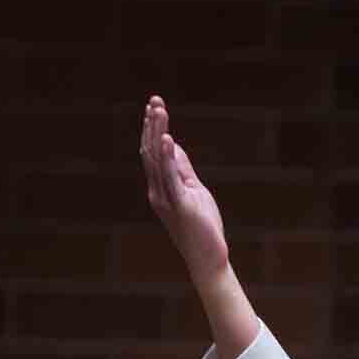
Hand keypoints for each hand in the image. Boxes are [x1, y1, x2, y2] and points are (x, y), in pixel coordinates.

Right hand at [140, 95, 228, 281]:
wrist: (208, 259)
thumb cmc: (203, 227)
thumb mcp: (194, 191)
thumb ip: (183, 169)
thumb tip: (174, 145)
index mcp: (160, 187)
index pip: (153, 153)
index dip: (152, 129)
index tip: (154, 107)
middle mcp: (157, 190)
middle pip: (150, 151)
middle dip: (152, 125)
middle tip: (154, 100)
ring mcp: (166, 198)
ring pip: (157, 160)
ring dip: (157, 133)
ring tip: (158, 110)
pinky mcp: (179, 204)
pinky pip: (170, 177)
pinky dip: (168, 156)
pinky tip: (168, 138)